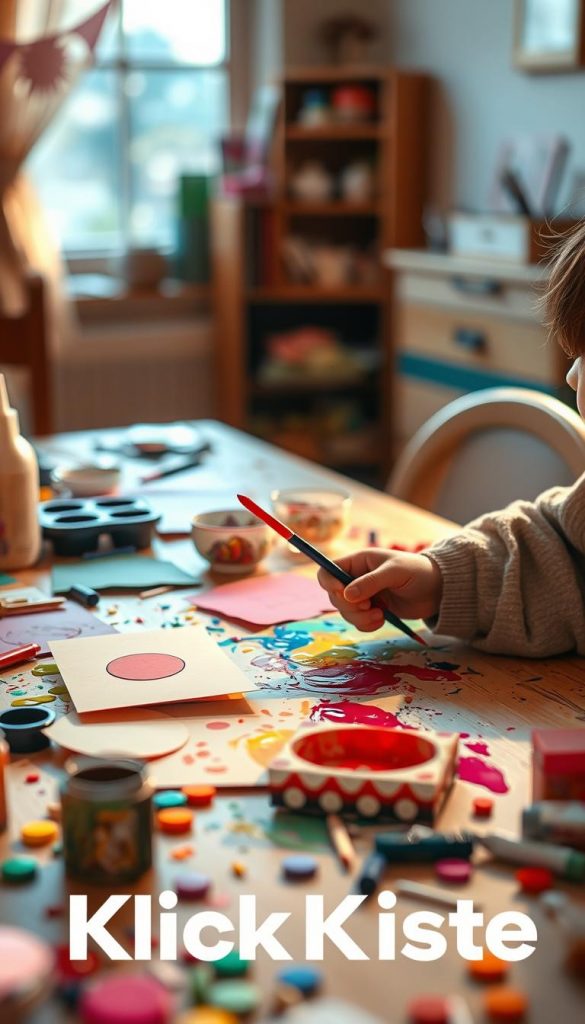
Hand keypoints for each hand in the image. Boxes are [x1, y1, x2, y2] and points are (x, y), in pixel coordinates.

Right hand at [317, 548, 442, 631]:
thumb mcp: (395, 573)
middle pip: (334, 596)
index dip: (329, 582)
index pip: (328, 570)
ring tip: (380, 615)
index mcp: (358, 562)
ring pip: (345, 611)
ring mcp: (363, 595)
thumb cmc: (418, 572)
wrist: (437, 590)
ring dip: (359, 618)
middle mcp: (356, 578)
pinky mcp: (371, 610)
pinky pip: (357, 621)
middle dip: (349, 606)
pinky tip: (382, 619)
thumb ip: (371, 582)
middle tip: (370, 607)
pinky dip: (366, 624)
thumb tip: (346, 595)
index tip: (342, 593)